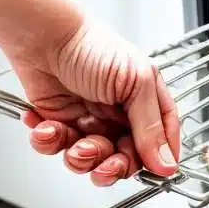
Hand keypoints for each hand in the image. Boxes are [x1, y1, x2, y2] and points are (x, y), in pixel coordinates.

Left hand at [9, 20, 180, 186]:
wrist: (41, 35)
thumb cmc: (90, 46)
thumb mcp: (135, 83)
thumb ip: (151, 127)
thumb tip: (167, 163)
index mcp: (145, 100)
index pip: (161, 139)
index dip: (158, 158)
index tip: (152, 172)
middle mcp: (119, 113)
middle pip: (126, 158)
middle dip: (113, 166)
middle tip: (105, 165)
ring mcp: (89, 120)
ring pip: (91, 159)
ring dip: (80, 157)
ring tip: (72, 142)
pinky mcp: (60, 123)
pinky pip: (57, 148)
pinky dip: (50, 141)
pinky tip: (47, 126)